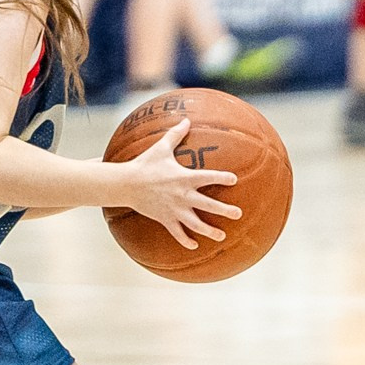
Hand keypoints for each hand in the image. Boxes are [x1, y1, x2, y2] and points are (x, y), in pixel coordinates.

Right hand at [113, 119, 240, 249]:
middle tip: (239, 214)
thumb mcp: (160, 148)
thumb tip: (186, 119)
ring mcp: (174, 209)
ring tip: (222, 236)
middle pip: (209, 205)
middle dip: (225, 210)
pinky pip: (177, 233)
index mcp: (184, 177)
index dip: (223, 178)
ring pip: (196, 224)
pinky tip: (195, 245)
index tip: (234, 180)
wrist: (125, 183)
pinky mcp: (165, 219)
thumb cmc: (144, 164)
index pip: (209, 177)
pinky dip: (186, 240)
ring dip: (210, 231)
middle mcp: (183, 195)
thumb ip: (176, 135)